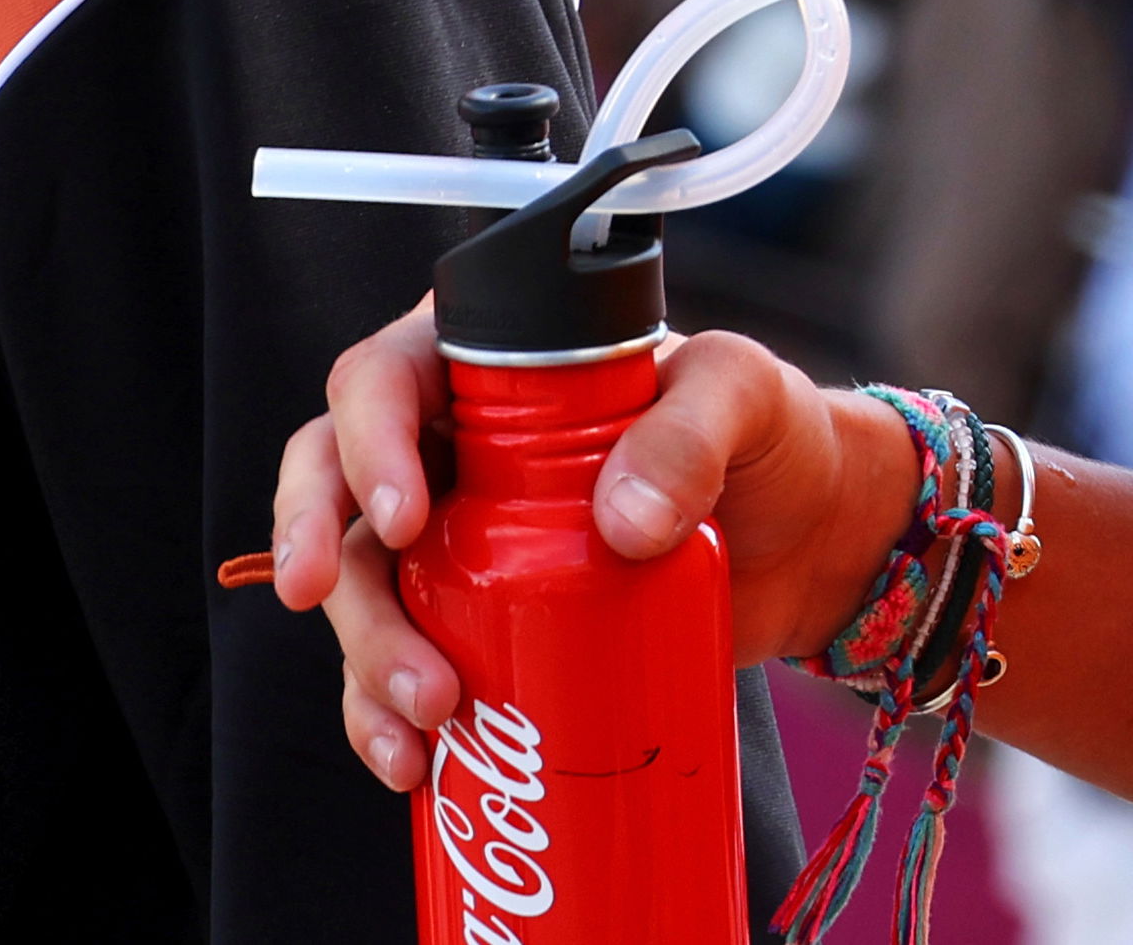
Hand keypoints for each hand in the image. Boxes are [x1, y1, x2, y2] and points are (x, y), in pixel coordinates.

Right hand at [270, 298, 921, 793]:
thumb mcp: (744, 396)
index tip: (401, 517)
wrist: (811, 544)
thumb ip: (691, 431)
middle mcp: (455, 446)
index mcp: (494, 364)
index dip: (367, 440)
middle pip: (338, 481)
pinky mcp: (485, 628)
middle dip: (320, 545)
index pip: (386, 376)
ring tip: (424, 718)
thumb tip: (619, 522)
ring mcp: (461, 543)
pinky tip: (414, 767)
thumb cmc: (770, 437)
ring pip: (361, 584)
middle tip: (331, 603)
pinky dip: (386, 720)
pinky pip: (402, 668)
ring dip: (363, 652)